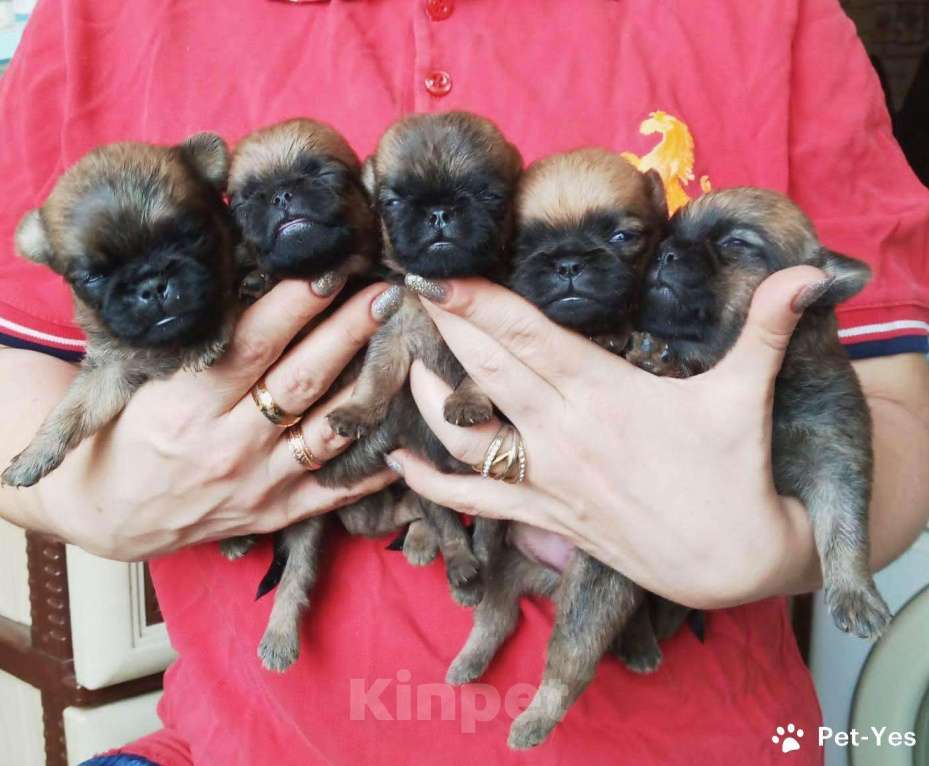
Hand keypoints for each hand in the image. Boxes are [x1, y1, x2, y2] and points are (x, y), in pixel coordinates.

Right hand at [27, 279, 401, 560]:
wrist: (108, 514)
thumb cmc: (125, 432)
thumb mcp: (143, 380)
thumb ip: (199, 342)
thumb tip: (252, 278)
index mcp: (188, 402)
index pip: (252, 343)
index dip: (296, 304)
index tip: (332, 268)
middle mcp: (229, 443)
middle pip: (303, 379)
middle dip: (349, 331)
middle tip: (387, 293)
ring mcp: (259, 481)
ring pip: (329, 430)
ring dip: (371, 387)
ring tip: (406, 350)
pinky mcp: (277, 512)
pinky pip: (336, 490)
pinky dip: (375, 467)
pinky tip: (408, 436)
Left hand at [388, 268, 825, 609]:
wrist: (733, 560)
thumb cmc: (737, 473)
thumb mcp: (747, 394)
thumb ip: (765, 327)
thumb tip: (808, 274)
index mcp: (602, 392)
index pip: (525, 335)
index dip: (476, 301)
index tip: (432, 275)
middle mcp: (562, 432)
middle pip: (485, 369)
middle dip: (443, 328)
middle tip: (404, 293)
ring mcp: (547, 477)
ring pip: (465, 433)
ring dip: (428, 399)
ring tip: (404, 364)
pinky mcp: (546, 514)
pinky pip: (475, 500)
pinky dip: (433, 483)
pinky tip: (400, 464)